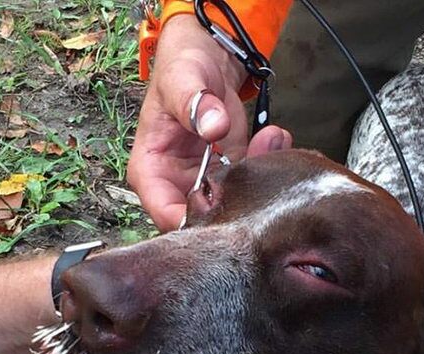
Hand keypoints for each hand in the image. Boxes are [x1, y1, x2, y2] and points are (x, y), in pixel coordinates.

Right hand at [129, 14, 290, 230]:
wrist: (205, 59)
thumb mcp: (181, 80)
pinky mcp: (227, 178)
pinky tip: (273, 140)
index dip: (193, 221)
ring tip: (267, 144)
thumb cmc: (181, 71)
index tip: (223, 202)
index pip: (165, 216)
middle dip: (229, 207)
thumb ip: (194, 103)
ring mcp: (202, 185)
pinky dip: (264, 169)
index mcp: (150, 174)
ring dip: (253, 188)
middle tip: (253, 174)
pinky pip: (246, 189)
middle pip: (198, 223)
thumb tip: (213, 127)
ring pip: (227, 209)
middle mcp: (174, 187)